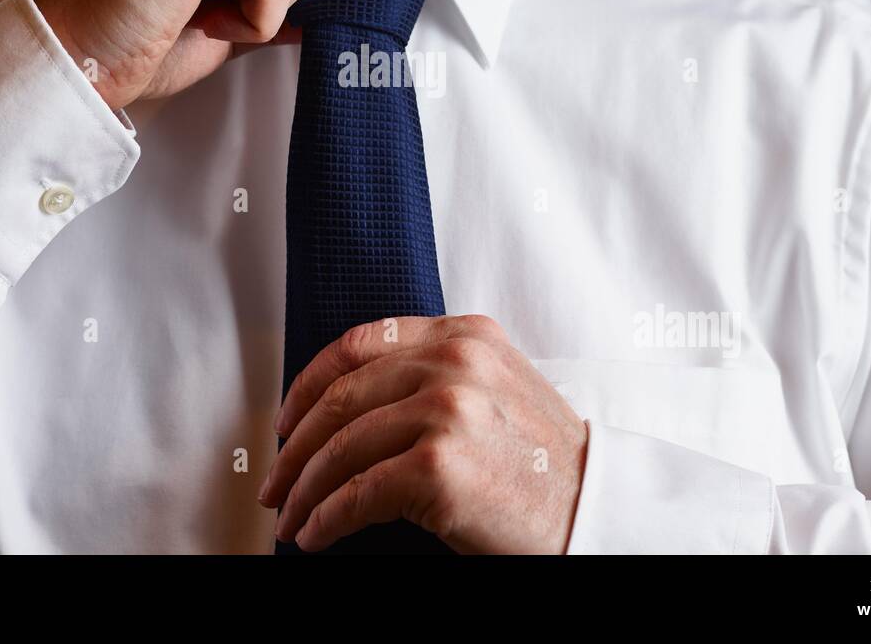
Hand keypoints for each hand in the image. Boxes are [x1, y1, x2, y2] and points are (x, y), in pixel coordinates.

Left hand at [259, 314, 588, 553]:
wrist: (596, 507)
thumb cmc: (544, 460)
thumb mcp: (496, 385)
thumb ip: (437, 372)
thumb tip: (350, 404)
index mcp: (463, 335)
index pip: (361, 343)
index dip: (309, 383)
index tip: (287, 418)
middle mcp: (453, 363)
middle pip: (340, 397)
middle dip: (294, 446)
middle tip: (275, 479)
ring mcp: (446, 412)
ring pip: (341, 450)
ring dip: (304, 491)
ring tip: (290, 517)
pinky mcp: (438, 468)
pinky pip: (357, 495)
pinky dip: (326, 520)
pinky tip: (316, 535)